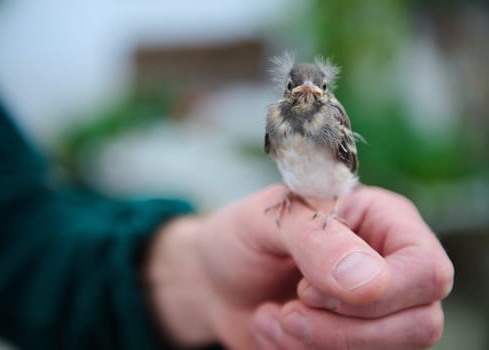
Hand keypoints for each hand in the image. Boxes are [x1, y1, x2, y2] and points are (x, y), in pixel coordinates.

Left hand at [146, 184, 453, 348]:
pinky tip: (273, 329)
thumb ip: (318, 240)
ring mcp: (375, 312)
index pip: (426, 270)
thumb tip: (371, 283)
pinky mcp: (352, 343)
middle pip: (419, 323)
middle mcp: (390, 268)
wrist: (215, 279)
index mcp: (383, 223)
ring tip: (275, 316)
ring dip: (318, 344)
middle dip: (344, 329)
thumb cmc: (244, 237)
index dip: (377, 292)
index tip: (310, 288)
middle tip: (290, 309)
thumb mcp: (271, 220)